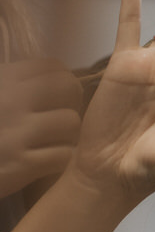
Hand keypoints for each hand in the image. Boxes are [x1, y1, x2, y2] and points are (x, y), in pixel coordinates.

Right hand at [0, 57, 81, 199]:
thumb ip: (15, 84)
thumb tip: (54, 75)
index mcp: (3, 79)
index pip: (53, 66)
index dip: (62, 81)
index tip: (56, 97)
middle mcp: (11, 100)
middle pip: (70, 88)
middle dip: (71, 104)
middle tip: (59, 120)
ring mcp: (17, 132)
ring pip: (71, 123)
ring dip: (66, 136)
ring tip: (51, 143)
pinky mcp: (21, 164)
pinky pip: (63, 155)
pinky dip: (59, 160)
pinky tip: (45, 162)